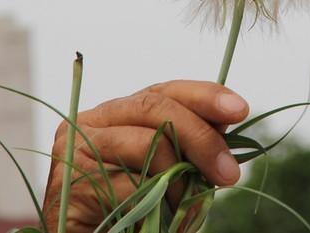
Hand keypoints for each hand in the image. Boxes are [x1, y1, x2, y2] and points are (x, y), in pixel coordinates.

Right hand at [42, 80, 248, 231]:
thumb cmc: (132, 208)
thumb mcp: (167, 169)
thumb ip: (188, 143)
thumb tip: (228, 121)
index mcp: (120, 111)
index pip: (166, 91)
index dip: (204, 95)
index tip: (239, 110)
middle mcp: (94, 119)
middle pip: (156, 109)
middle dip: (201, 137)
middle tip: (229, 172)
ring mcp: (77, 146)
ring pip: (146, 144)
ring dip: (179, 179)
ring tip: (187, 206)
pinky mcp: (71, 178)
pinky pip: (128, 184)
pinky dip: (154, 203)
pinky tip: (160, 218)